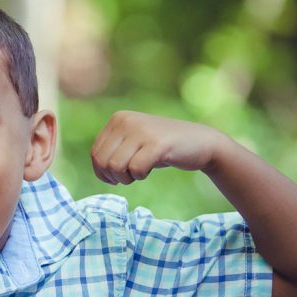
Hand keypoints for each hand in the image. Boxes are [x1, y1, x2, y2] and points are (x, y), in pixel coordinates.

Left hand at [90, 111, 226, 184]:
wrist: (201, 142)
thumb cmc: (162, 147)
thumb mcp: (133, 141)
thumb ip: (113, 149)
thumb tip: (97, 169)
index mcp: (118, 118)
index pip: (95, 153)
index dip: (102, 172)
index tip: (117, 177)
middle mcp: (126, 120)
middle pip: (103, 162)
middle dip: (113, 177)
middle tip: (129, 177)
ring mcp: (142, 130)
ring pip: (115, 167)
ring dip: (126, 178)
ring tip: (139, 173)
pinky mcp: (157, 143)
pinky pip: (136, 169)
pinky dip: (140, 176)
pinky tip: (150, 170)